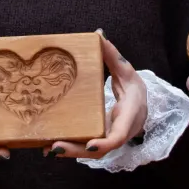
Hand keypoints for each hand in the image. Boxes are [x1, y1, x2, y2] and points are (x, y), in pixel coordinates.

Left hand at [53, 35, 145, 157]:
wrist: (141, 104)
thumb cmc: (134, 88)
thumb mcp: (127, 70)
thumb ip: (112, 55)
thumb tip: (99, 35)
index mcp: (130, 115)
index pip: (119, 135)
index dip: (105, 142)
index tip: (89, 145)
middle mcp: (120, 131)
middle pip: (100, 150)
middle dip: (77, 150)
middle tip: (55, 147)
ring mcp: (109, 138)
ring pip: (91, 153)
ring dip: (70, 152)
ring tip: (46, 147)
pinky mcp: (100, 138)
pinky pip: (86, 147)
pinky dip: (70, 147)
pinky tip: (49, 146)